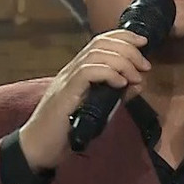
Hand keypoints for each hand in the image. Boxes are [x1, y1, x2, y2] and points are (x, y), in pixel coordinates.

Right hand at [18, 29, 151, 171]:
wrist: (39, 146)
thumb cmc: (67, 130)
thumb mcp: (100, 109)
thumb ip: (117, 95)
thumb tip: (138, 83)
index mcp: (79, 70)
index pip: (100, 41)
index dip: (123, 37)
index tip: (143, 43)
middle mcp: (72, 69)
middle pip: (100, 43)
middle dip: (128, 48)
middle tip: (145, 65)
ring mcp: (67, 79)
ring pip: (96, 54)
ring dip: (122, 61)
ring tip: (136, 77)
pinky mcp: (65, 92)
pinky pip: (87, 72)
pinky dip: (108, 73)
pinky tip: (120, 84)